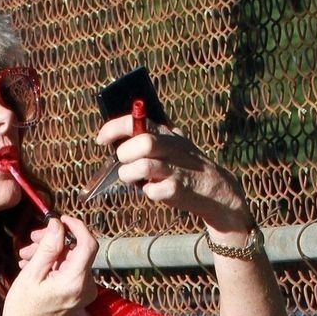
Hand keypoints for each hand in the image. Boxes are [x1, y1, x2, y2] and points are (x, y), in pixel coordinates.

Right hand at [1, 215, 97, 315]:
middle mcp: (86, 287)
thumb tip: (58, 224)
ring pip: (72, 258)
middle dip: (55, 241)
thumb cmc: (23, 310)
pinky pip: (70, 269)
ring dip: (51, 252)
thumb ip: (48, 247)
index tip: (59, 220)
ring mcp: (84, 292)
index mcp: (75, 281)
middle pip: (77, 250)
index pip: (88, 243)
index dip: (76, 227)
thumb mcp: (31, 275)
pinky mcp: (79, 294)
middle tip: (31, 240)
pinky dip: (54, 263)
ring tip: (26, 256)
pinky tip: (35, 265)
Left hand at [96, 112, 251, 234]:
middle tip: (125, 163)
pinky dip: (147, 193)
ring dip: (130, 175)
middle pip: (143, 142)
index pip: (136, 121)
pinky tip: (152, 191)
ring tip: (134, 179)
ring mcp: (175, 168)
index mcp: (165, 133)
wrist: (215, 188)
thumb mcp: (173, 143)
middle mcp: (170, 147)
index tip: (101, 140)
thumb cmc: (185, 166)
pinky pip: (152, 191)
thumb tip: (118, 136)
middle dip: (125, 154)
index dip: (114, 129)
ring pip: (143, 167)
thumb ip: (151, 136)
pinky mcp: (178, 190)